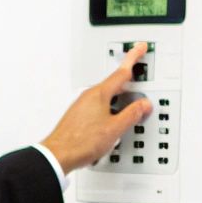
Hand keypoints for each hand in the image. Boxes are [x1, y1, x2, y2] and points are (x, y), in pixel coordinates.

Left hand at [40, 43, 154, 171]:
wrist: (58, 155)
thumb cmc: (81, 142)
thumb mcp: (114, 129)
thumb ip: (131, 114)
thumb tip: (143, 104)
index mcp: (99, 94)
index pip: (121, 72)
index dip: (133, 58)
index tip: (140, 47)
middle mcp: (89, 96)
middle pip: (115, 84)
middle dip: (129, 85)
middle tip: (140, 87)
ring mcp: (82, 105)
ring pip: (107, 97)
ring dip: (119, 100)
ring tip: (127, 113)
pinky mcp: (79, 115)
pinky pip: (99, 106)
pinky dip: (110, 109)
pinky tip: (111, 123)